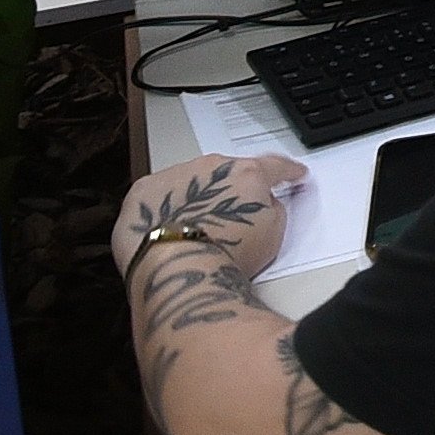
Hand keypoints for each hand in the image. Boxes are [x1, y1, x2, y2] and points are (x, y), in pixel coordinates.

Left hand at [112, 154, 300, 286]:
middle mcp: (211, 167)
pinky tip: (166, 228)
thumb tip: (266, 205)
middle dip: (231, 188)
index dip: (287, 171)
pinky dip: (163, 207)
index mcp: (248, 173)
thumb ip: (274, 210)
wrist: (178, 268)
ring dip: (195, 197)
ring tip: (195, 227)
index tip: (293, 174)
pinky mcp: (142, 193)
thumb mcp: (274, 235)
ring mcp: (174, 176)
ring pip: (190, 181)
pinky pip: (157, 195)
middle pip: (226, 172)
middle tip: (231, 214)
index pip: (274, 166)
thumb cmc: (226, 255)